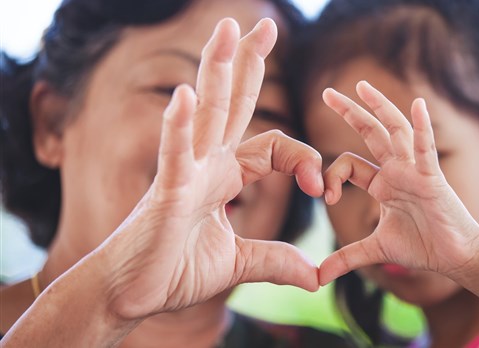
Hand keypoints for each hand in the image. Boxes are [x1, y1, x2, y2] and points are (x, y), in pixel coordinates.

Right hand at [98, 18, 322, 319]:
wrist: (132, 294)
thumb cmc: (174, 271)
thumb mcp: (239, 264)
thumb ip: (275, 261)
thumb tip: (315, 276)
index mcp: (225, 176)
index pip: (274, 147)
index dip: (303, 158)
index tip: (320, 187)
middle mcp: (206, 165)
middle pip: (232, 105)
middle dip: (248, 63)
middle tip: (263, 24)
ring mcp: (185, 174)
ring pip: (206, 115)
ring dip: (216, 70)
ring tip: (227, 28)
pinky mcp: (165, 193)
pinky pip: (174, 155)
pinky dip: (179, 126)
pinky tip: (185, 96)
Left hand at [319, 81, 478, 284]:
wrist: (455, 257)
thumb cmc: (422, 247)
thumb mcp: (376, 250)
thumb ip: (347, 257)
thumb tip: (318, 277)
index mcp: (382, 183)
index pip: (349, 164)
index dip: (331, 175)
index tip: (325, 197)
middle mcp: (396, 171)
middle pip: (371, 133)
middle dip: (350, 112)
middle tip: (327, 92)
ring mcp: (414, 171)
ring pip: (395, 131)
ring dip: (379, 107)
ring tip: (362, 86)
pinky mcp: (432, 178)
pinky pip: (426, 149)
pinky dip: (422, 127)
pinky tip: (417, 104)